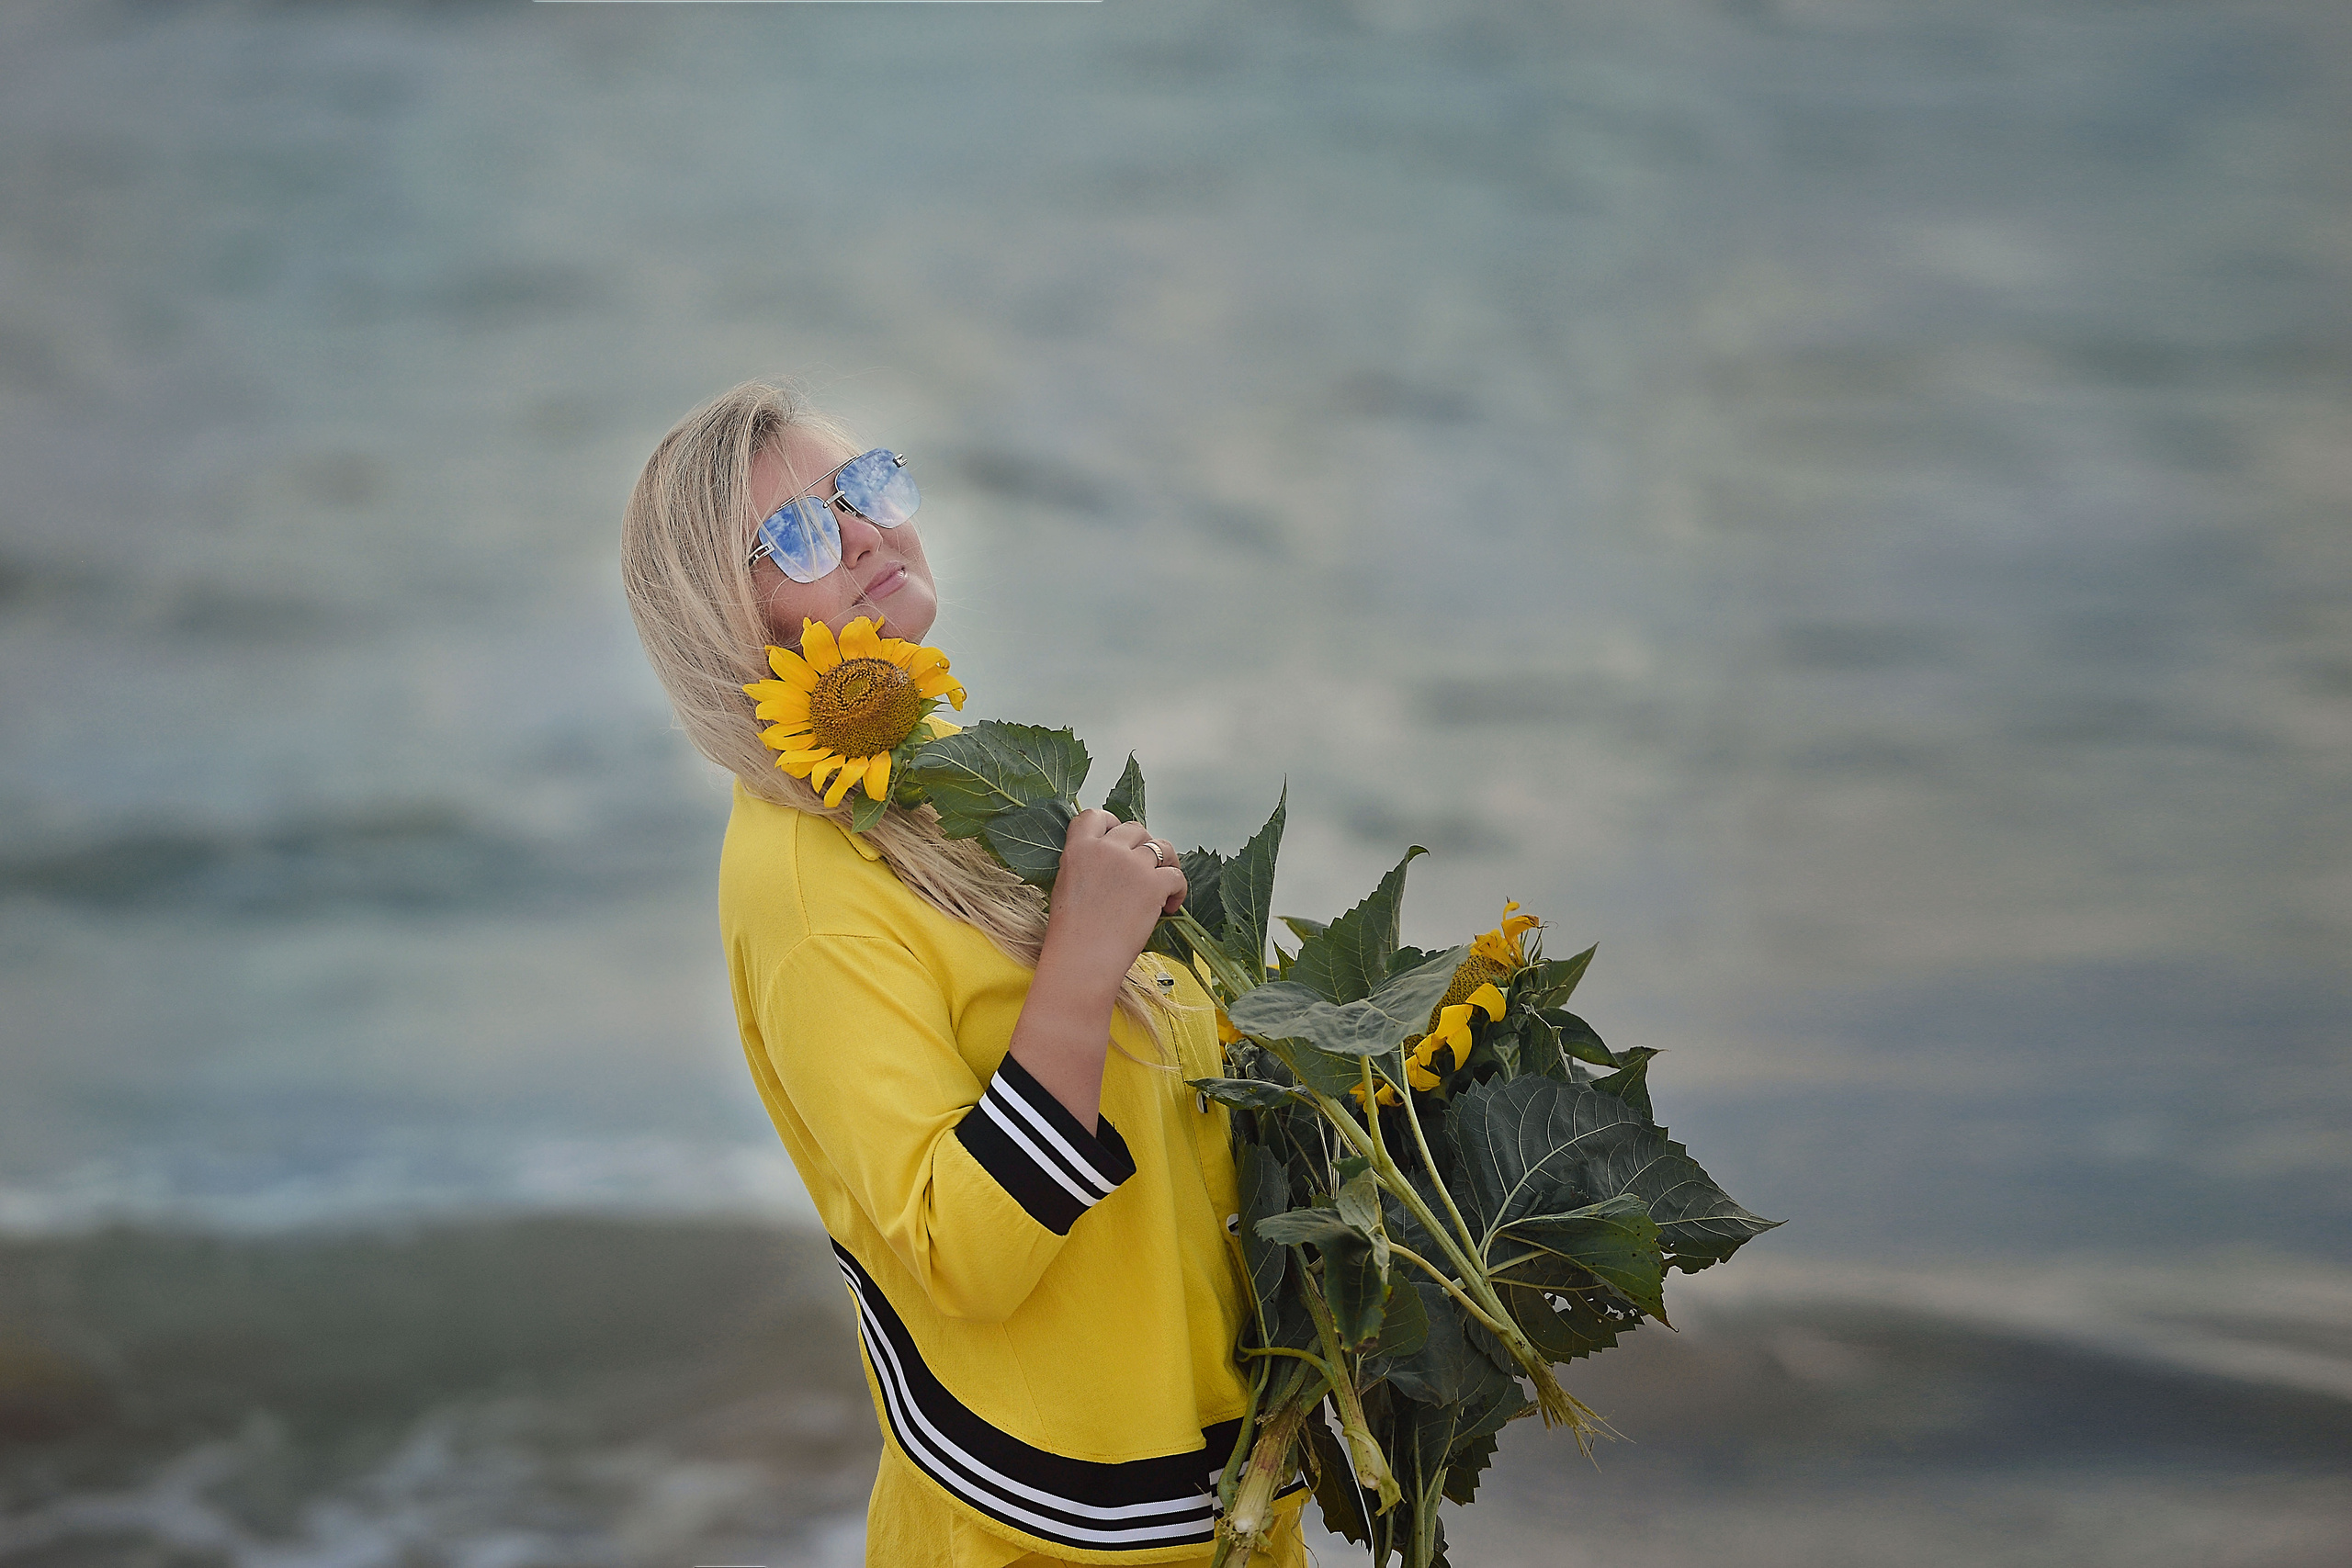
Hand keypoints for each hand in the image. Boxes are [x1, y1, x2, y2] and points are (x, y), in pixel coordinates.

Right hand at [1010, 812, 1186, 1130]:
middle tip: (1145, 870)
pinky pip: (1176, 874)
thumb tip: (1111, 861)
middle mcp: (1106, 849)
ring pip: (1161, 847)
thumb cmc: (1070, 935)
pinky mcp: (1153, 885)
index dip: (1112, 824)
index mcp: (1078, 847)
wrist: (1082, 962)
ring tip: (1164, 883)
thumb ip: (1086, 864)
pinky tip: (1169, 907)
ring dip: (1166, 862)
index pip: (1096, 815)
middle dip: (1143, 846)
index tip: (1120, 841)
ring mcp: (1132, 865)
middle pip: (1135, 829)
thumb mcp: (1066, 886)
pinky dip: (1178, 890)